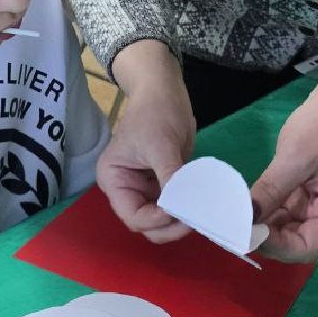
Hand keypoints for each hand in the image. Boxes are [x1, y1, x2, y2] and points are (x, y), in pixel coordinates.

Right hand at [96, 41, 196, 242]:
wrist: (165, 90)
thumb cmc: (155, 112)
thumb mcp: (161, 145)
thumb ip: (171, 178)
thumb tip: (186, 207)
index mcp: (114, 180)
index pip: (133, 216)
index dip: (157, 220)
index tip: (181, 212)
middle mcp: (127, 189)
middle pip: (147, 225)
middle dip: (171, 225)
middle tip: (197, 219)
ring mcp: (146, 189)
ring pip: (163, 221)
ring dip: (181, 221)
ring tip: (202, 212)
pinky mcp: (164, 185)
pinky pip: (176, 207)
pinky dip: (188, 209)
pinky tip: (203, 204)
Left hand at [249, 38, 317, 263]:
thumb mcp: (295, 156)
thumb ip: (271, 189)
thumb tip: (245, 217)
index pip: (309, 247)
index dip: (278, 246)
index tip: (246, 233)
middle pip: (298, 244)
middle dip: (267, 239)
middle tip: (233, 227)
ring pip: (288, 232)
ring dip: (263, 228)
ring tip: (235, 219)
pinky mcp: (307, 200)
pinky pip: (285, 216)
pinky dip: (266, 214)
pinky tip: (246, 208)